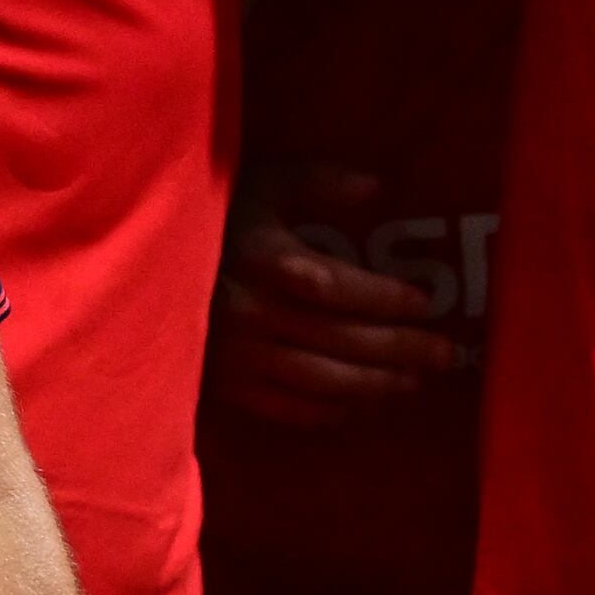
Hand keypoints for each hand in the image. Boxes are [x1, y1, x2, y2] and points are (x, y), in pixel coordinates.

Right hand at [211, 164, 463, 423]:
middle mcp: (249, 311)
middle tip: (446, 354)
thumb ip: (321, 182)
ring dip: (375, 385)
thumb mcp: (265, 184)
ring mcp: (236, 355)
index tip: (426, 302)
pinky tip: (366, 405)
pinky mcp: (226, 386)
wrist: (149, 263)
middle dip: (398, 349)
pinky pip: (288, 408)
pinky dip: (332, 411)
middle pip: (337, 339)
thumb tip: (379, 189)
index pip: (335, 287)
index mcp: (261, 259)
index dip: (384, 298)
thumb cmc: (220, 219)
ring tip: (416, 382)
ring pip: (319, 380)